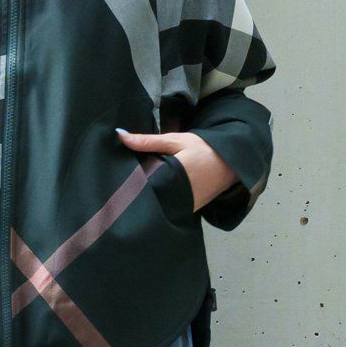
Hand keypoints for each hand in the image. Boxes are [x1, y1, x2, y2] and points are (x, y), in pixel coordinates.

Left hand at [115, 128, 239, 211]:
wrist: (230, 164)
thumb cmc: (203, 150)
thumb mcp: (174, 141)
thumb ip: (147, 141)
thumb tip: (119, 134)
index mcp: (171, 178)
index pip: (140, 185)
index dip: (126, 182)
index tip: (115, 177)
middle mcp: (176, 198)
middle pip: (147, 198)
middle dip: (135, 190)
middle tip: (120, 183)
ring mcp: (182, 207)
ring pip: (157, 205)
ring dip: (147, 197)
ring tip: (131, 189)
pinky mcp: (187, 211)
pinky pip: (167, 209)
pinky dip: (160, 202)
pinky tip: (153, 194)